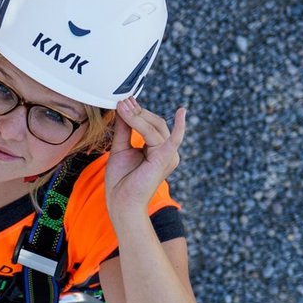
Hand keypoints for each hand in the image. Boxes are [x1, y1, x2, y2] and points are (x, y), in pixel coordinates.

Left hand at [105, 98, 185, 220]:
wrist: (121, 202)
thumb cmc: (121, 180)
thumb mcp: (120, 149)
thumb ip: (124, 129)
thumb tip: (123, 109)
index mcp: (158, 149)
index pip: (151, 124)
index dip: (137, 112)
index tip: (124, 100)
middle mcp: (167, 151)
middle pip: (155, 123)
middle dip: (137, 112)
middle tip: (122, 101)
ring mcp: (168, 155)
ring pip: (154, 127)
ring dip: (137, 116)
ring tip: (122, 106)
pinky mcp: (165, 158)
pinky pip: (173, 140)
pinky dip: (179, 126)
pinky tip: (181, 112)